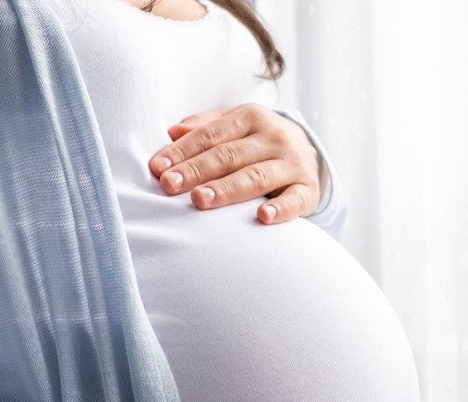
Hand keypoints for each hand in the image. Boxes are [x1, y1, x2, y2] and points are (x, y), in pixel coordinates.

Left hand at [149, 103, 324, 225]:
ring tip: (200, 200)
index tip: (157, 168)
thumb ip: (205, 128)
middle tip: (169, 185)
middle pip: (229, 155)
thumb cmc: (259, 142)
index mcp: (251, 118)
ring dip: (227, 189)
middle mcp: (274, 137)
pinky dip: (281, 209)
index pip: (210, 135)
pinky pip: (294, 200)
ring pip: (256, 177)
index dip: (182, 151)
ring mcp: (293, 164)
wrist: (310, 154)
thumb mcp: (235, 127)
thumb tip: (172, 131)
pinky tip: (263, 217)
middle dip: (197, 170)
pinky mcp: (308, 190)